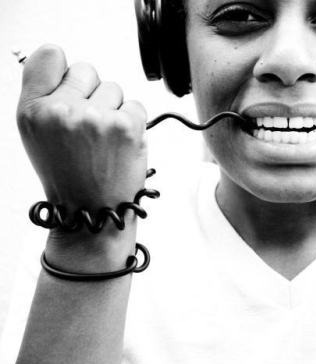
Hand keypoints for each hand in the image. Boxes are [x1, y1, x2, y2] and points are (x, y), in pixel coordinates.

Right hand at [17, 45, 147, 213]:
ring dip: (113, 109)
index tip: (70, 83)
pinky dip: (132, 122)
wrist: (92, 210)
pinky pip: (135, 105)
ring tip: (103, 140)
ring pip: (113, 88)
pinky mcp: (126, 126)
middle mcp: (62, 111)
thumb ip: (45, 95)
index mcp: (34, 110)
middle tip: (87, 126)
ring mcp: (96, 117)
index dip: (64, 69)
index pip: (50, 56)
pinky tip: (119, 144)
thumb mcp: (37, 134)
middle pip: (86, 70)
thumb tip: (58, 58)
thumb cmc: (68, 174)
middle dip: (91, 93)